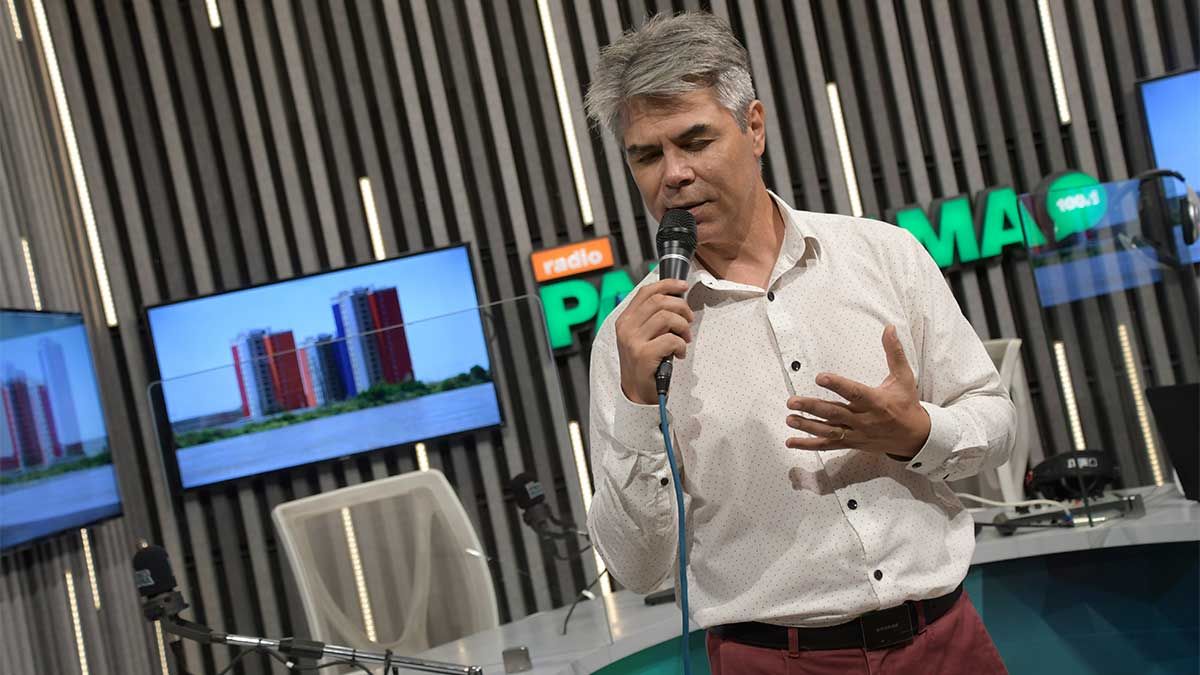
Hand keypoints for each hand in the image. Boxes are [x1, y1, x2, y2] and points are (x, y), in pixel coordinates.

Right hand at [615, 279, 693, 404]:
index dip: (667, 285)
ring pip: (666, 317)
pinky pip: (671, 339)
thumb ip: (652, 319)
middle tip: (688, 321)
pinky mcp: (643, 355)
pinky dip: (681, 345)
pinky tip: (679, 354)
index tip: (683, 286)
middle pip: (659, 301)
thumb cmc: (645, 364)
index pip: (646, 292)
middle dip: (681, 308)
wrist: (637, 394)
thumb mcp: (642, 337)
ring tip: (684, 338)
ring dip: (682, 326)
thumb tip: (677, 300)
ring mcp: (633, 341)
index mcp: (625, 320)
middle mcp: (626, 328)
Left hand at [784, 325, 929, 457]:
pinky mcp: (852, 443)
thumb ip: (894, 352)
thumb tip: (889, 328)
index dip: (837, 385)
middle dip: (812, 408)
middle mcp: (864, 419)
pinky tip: (791, 442)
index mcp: (876, 402)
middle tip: (792, 401)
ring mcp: (857, 433)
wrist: (914, 437)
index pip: (854, 393)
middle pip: (835, 413)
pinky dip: (809, 445)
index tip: (820, 377)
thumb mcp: (904, 377)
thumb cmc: (906, 404)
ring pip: (829, 431)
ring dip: (807, 426)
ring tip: (789, 418)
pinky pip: (828, 446)